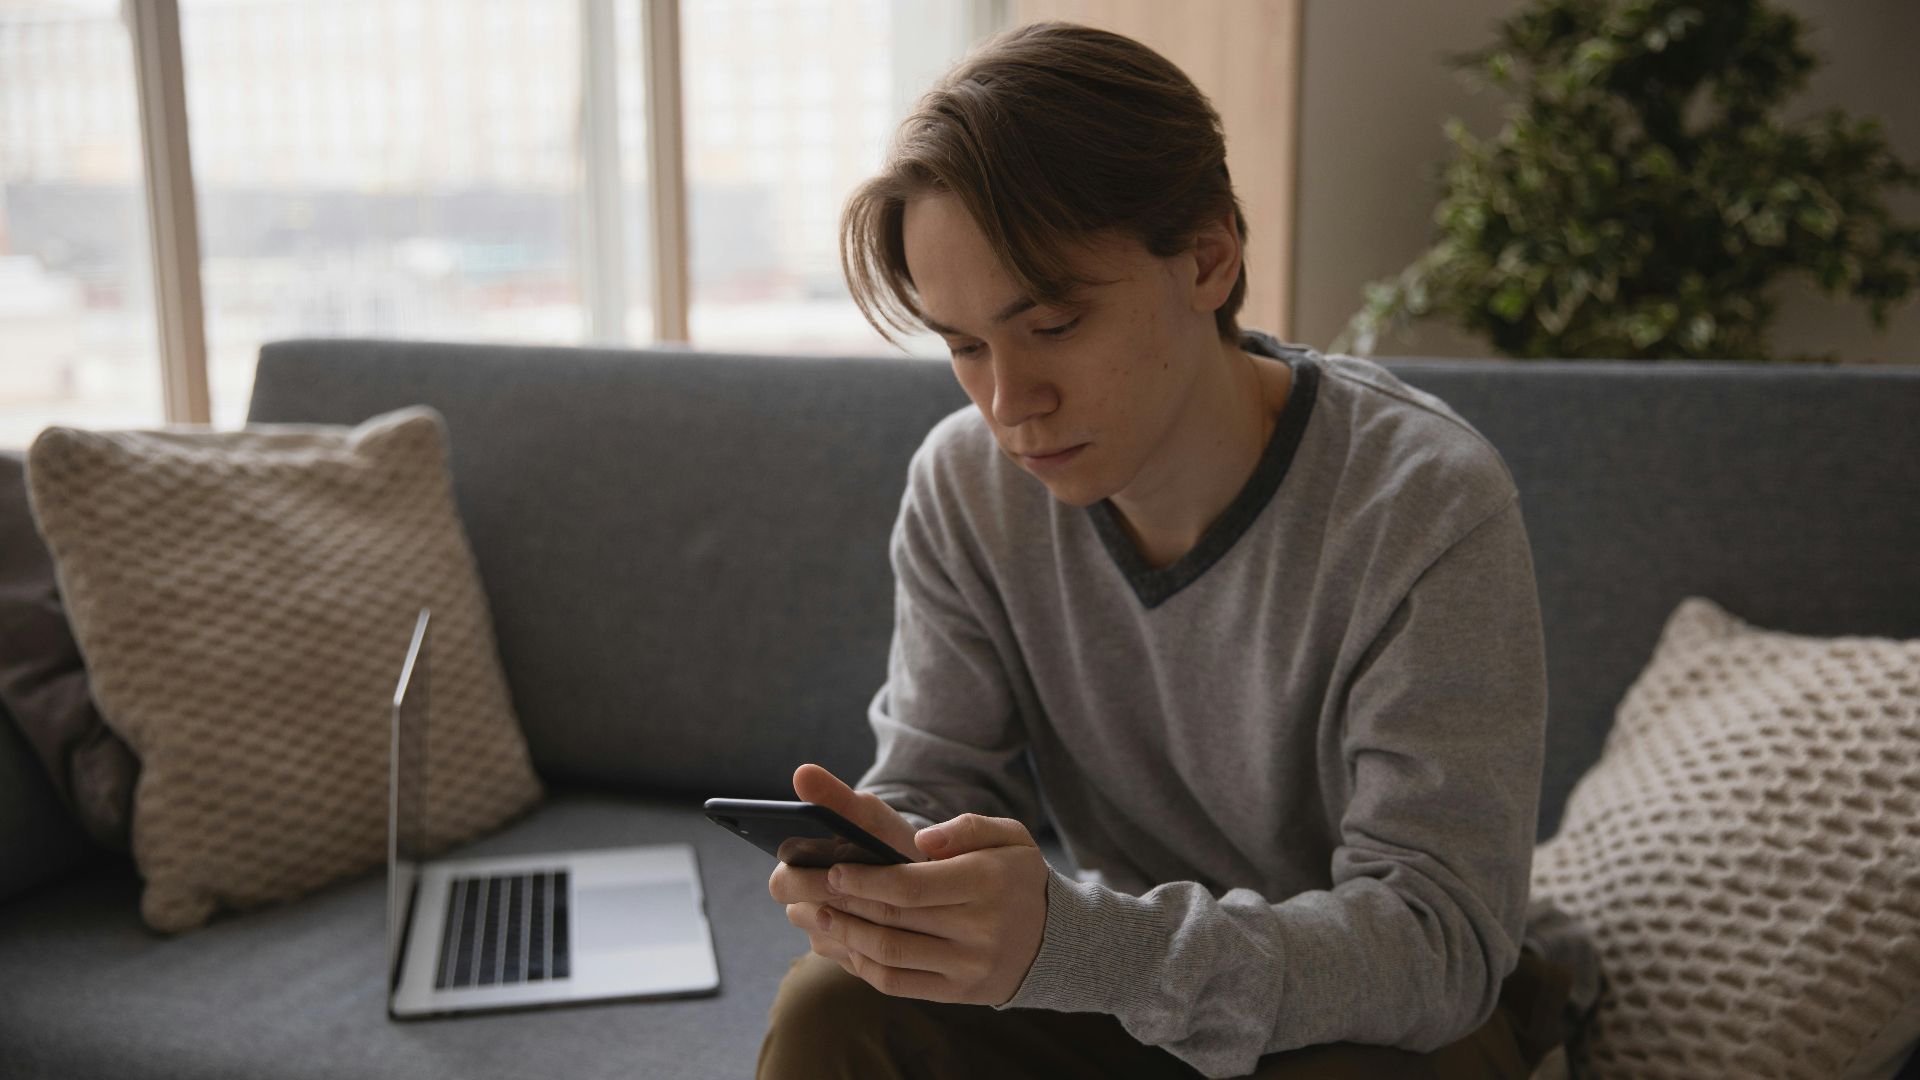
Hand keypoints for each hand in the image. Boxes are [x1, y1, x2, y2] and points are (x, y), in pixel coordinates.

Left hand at [767, 766, 1047, 1006]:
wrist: (1056, 940)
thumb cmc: (1017, 876)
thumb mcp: (1010, 836)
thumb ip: (968, 827)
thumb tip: (925, 839)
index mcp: (987, 882)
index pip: (913, 885)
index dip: (866, 879)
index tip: (831, 868)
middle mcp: (978, 929)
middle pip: (891, 917)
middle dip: (836, 900)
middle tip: (793, 883)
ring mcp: (966, 966)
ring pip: (888, 953)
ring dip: (838, 933)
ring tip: (805, 912)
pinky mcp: (957, 992)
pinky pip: (896, 982)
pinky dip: (858, 963)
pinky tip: (836, 942)